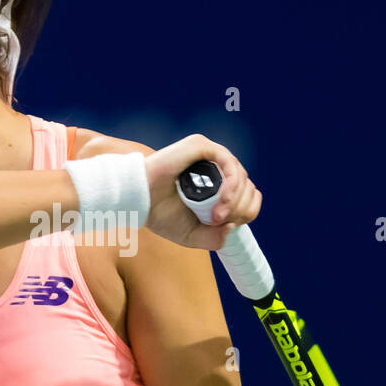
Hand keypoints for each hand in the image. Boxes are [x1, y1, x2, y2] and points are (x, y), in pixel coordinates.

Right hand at [143, 134, 261, 250]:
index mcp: (216, 185)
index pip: (247, 195)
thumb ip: (214, 238)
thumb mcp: (192, 235)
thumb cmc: (160, 214)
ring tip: (216, 215)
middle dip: (240, 209)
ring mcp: (208, 155)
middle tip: (218, 221)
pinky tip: (222, 200)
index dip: (245, 212)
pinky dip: (231, 183)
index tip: (226, 224)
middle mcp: (215, 167)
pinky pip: (228, 162)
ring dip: (235, 200)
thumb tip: (232, 228)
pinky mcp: (200, 147)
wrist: (138, 201)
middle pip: (247, 187)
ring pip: (241, 176)